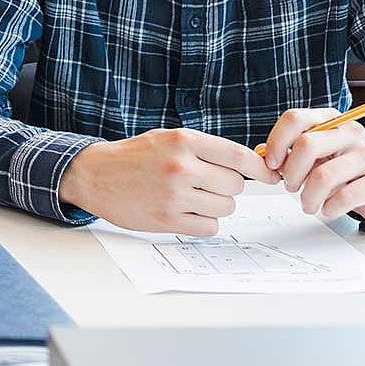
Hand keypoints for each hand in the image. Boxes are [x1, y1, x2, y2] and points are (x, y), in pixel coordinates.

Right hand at [59, 128, 276, 234]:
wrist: (94, 174)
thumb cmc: (134, 155)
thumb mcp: (167, 138)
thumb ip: (205, 149)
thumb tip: (251, 165)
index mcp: (183, 141)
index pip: (239, 156)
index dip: (261, 169)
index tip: (270, 176)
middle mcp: (182, 166)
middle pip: (236, 185)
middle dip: (226, 186)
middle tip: (205, 183)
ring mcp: (175, 195)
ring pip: (225, 207)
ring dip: (215, 205)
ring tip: (190, 196)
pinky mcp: (169, 220)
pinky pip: (209, 227)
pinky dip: (203, 221)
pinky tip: (184, 211)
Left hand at [258, 110, 364, 227]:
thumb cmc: (344, 171)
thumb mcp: (317, 157)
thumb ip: (290, 152)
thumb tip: (260, 153)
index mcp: (330, 119)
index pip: (295, 118)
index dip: (277, 141)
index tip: (270, 163)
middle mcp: (351, 132)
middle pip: (307, 144)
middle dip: (290, 171)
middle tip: (289, 186)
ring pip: (324, 175)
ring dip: (308, 196)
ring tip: (307, 204)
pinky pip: (345, 196)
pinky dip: (329, 207)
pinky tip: (328, 209)